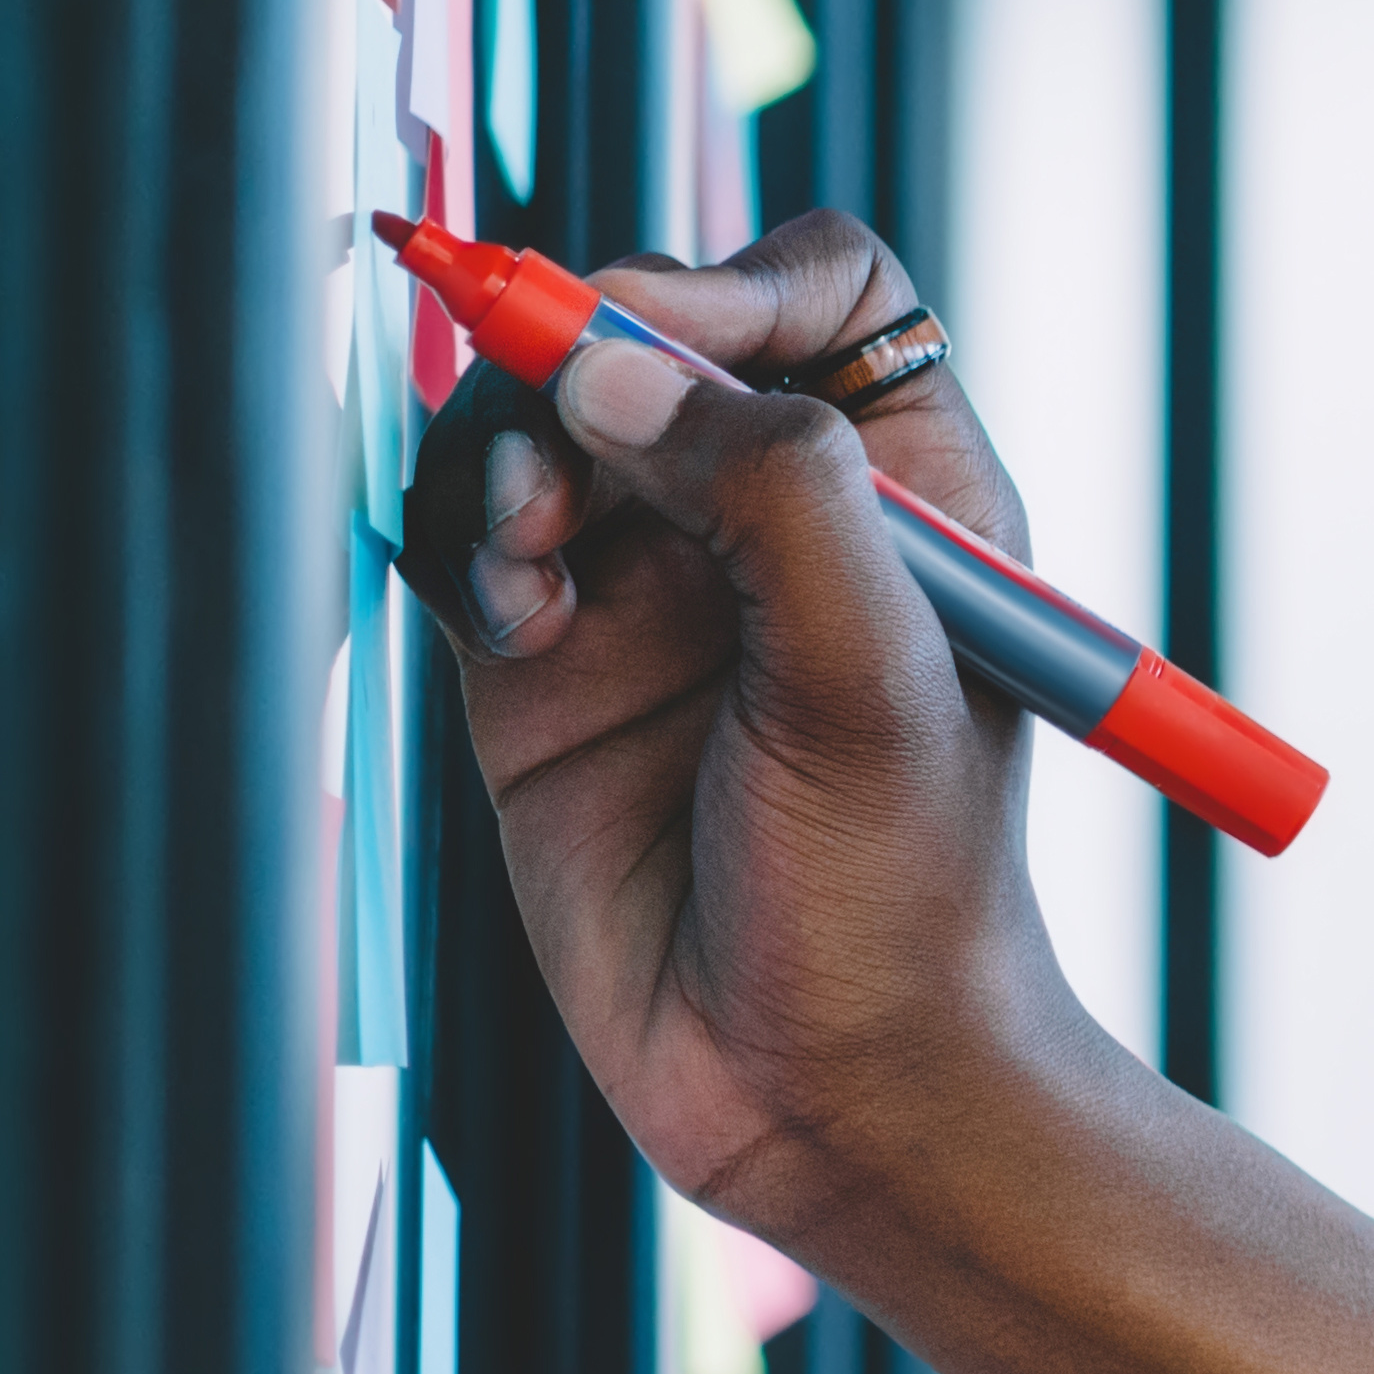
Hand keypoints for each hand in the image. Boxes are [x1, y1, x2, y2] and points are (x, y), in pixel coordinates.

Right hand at [426, 211, 1113, 1245]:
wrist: (817, 1088)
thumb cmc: (895, 895)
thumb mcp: (870, 678)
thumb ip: (770, 496)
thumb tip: (619, 371)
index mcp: (905, 487)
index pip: (823, 294)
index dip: (732, 285)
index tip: (656, 341)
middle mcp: (770, 514)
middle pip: (643, 336)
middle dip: (579, 365)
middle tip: (560, 458)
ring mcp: (650, 583)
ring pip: (534, 424)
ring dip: (507, 456)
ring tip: (532, 558)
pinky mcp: (544, 663)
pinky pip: (468, 535)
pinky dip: (467, 546)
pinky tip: (513, 626)